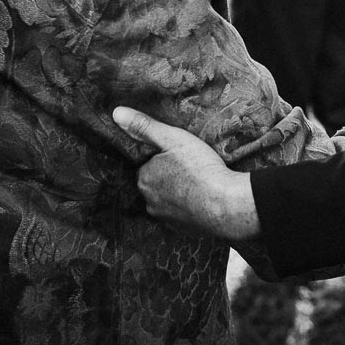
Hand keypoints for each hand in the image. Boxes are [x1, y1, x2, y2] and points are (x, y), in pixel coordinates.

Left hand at [112, 107, 259, 240]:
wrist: (227, 205)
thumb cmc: (201, 168)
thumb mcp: (173, 138)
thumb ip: (145, 126)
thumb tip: (117, 114)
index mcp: (144, 179)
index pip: (146, 167)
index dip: (162, 159)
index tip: (178, 155)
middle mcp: (149, 201)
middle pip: (155, 185)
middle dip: (168, 177)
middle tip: (190, 168)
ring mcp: (166, 219)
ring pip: (168, 201)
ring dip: (178, 194)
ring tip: (198, 183)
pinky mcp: (182, 230)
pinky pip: (182, 215)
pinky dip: (189, 208)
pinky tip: (203, 199)